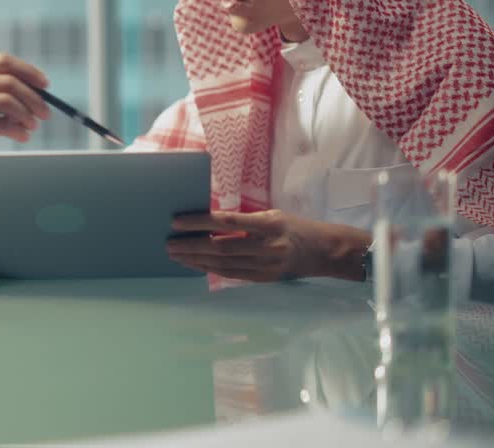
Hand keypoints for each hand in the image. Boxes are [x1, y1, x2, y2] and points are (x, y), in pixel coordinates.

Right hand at [0, 52, 51, 153]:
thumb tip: (40, 90)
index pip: (3, 61)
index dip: (28, 71)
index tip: (45, 84)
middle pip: (9, 83)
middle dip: (34, 98)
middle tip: (46, 113)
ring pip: (8, 103)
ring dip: (27, 116)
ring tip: (32, 126)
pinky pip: (2, 125)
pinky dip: (18, 131)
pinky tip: (22, 136)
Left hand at [166, 209, 370, 281]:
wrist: (324, 251)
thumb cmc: (295, 227)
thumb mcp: (272, 215)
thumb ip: (245, 220)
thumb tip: (209, 221)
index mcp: (268, 224)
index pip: (226, 223)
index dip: (199, 222)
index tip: (177, 221)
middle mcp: (267, 246)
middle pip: (220, 247)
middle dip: (191, 246)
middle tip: (168, 243)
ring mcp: (265, 266)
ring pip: (223, 264)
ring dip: (195, 260)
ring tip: (175, 254)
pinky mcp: (264, 278)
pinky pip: (231, 274)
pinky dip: (210, 270)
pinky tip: (194, 265)